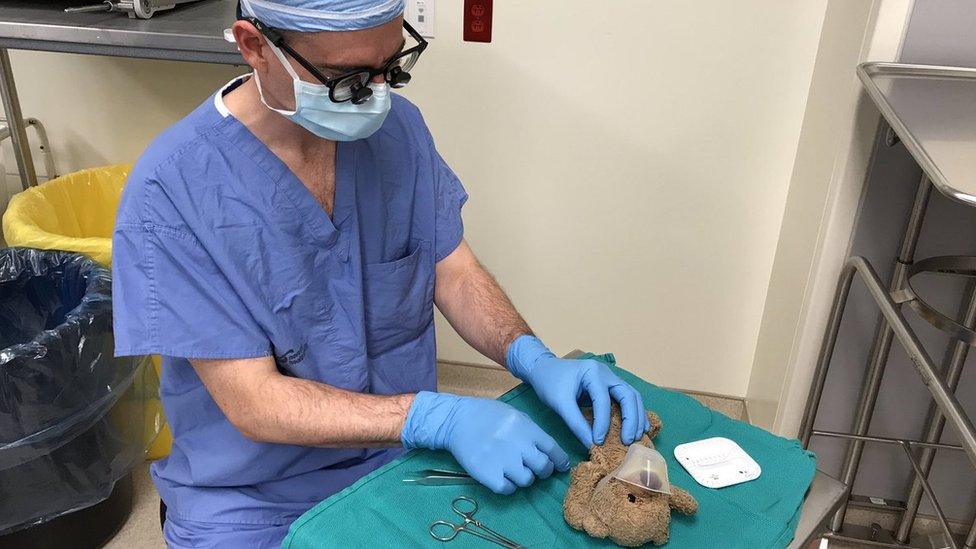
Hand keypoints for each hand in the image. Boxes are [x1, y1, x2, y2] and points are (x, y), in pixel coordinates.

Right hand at [401, 391, 569, 493]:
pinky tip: (503, 477)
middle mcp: (518, 445)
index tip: (561, 466)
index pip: (553, 450)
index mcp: (527, 428)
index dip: (560, 460)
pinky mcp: (488, 475)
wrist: (456, 420)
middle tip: (537, 468)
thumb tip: (550, 452)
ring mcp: (503, 461)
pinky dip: (508, 486)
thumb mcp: (515, 415)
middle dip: (544, 470)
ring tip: (515, 470)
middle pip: (543, 467)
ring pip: (527, 480)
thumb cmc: (487, 415)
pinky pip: (508, 489)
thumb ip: (532, 432)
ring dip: (525, 477)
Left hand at [507, 336, 648, 447]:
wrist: (543, 369)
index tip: (598, 442)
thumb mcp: (559, 403)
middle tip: (629, 441)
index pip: (603, 400)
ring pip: (632, 396)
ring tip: (638, 437)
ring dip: (637, 417)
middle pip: (628, 395)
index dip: (602, 423)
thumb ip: (576, 424)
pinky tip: (639, 428)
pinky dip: (634, 413)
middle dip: (631, 419)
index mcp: (593, 372)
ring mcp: (610, 378)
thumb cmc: (550, 382)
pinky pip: (627, 399)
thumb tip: (591, 445)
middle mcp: (606, 373)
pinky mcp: (610, 386)